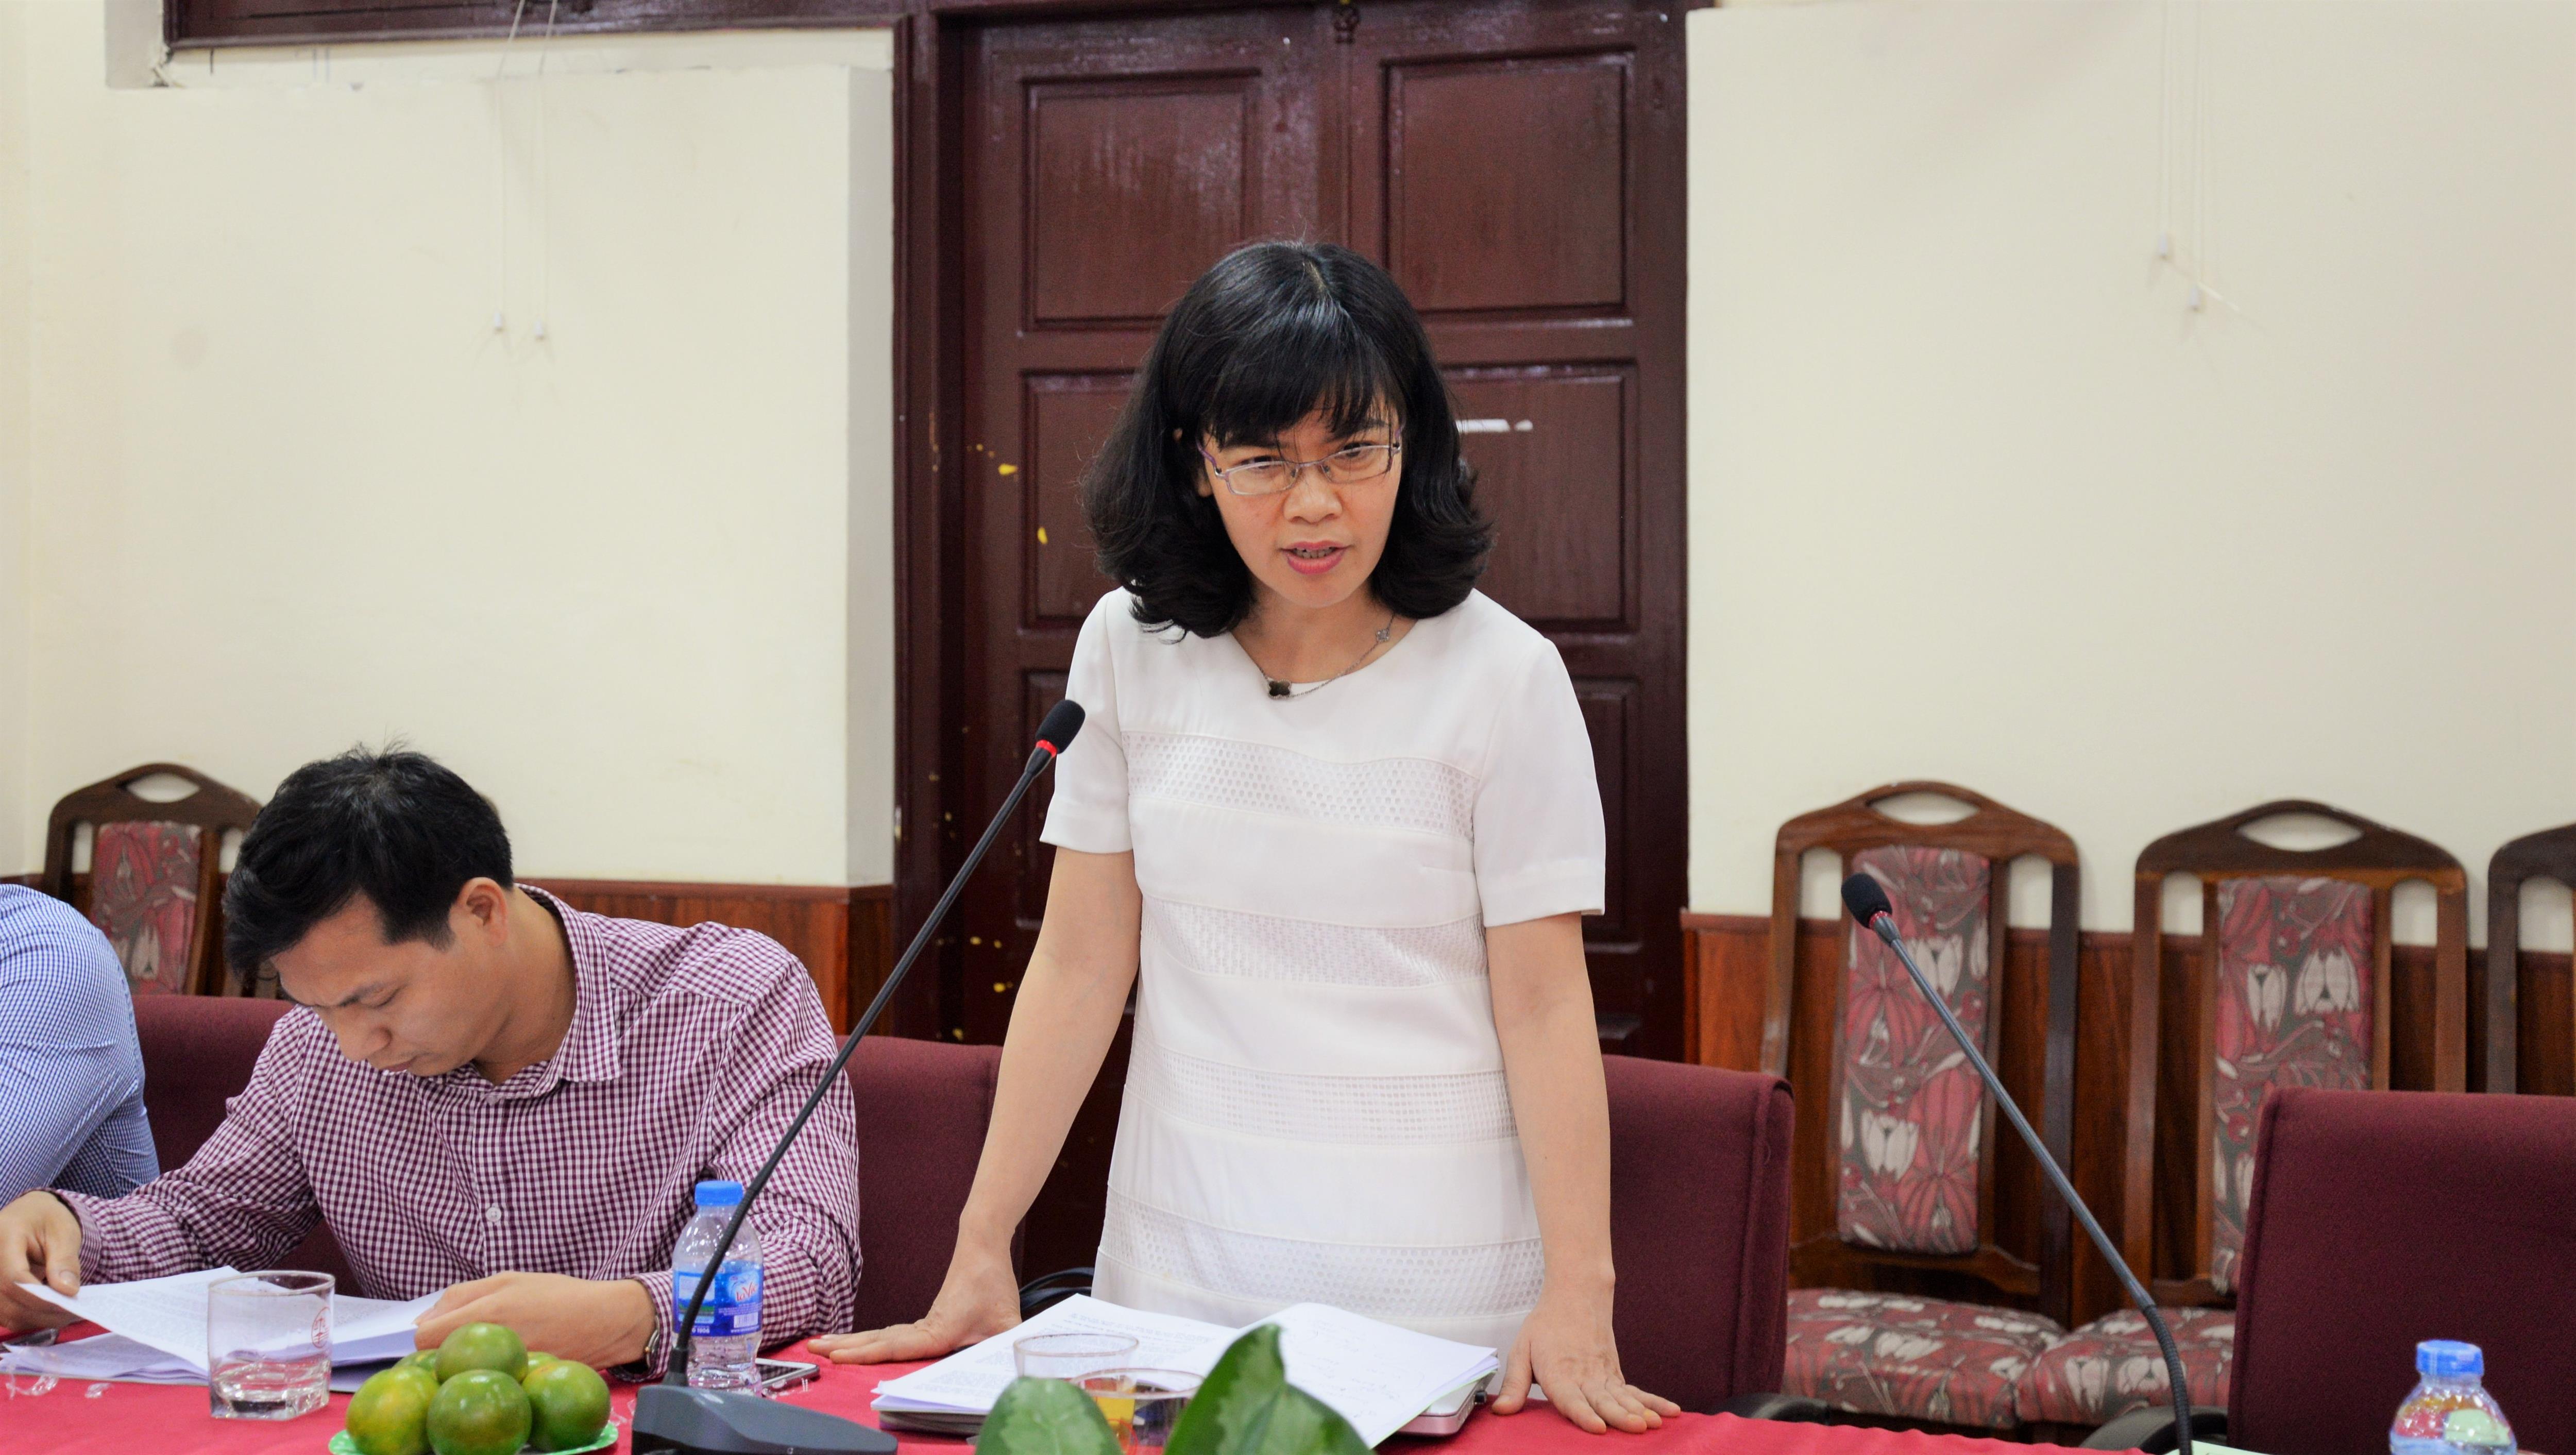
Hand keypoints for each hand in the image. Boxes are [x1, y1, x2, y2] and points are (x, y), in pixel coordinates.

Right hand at [0, 1192, 82, 1332]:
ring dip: (35, 1319)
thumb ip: (65, 1261)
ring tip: (64, 1314)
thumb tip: (67, 1291)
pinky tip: (48, 1311)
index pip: (15, 1279)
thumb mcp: (64, 1233)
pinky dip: (27, 1316)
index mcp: (4, 1237)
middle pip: (7, 1301)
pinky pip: (5, 1313)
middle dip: (42, 1313)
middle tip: (74, 1314)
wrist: (29, 1216)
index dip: (41, 1298)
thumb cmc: (47, 1220)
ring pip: (5, 1313)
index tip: (70, 1305)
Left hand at [415, 1272, 653, 1369]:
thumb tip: (423, 1318)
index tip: (436, 1332)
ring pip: (462, 1373)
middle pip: (439, 1360)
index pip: (424, 1338)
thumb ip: (461, 1294)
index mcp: (487, 1313)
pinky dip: (488, 1374)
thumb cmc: (558, 1294)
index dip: (424, 1335)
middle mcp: (493, 1344)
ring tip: (485, 1352)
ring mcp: (505, 1367)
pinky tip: (503, 1364)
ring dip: (465, 1364)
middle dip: (441, 1352)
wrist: (606, 1321)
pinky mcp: (518, 1383)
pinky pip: (487, 1381)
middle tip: (460, 1343)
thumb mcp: (508, 1279)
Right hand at [808, 1235, 1019, 1364]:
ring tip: (819, 1345)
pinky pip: (891, 1335)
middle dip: (844, 1348)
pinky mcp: (926, 1322)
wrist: (983, 1246)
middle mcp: (924, 1328)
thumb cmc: (993, 1281)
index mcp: (937, 1331)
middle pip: (877, 1340)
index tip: (839, 1357)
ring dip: (851, 1343)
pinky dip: (870, 1341)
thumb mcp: (1008, 1321)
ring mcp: (922, 1324)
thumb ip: (1010, 1347)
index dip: (865, 1355)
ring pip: (880, 1336)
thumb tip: (1017, 1372)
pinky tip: (857, 1347)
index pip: (895, 1347)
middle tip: (812, 1349)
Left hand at [1490, 1282, 1680, 1433]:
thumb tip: (1501, 1411)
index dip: (1583, 1415)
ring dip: (1639, 1410)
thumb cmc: (1545, 1327)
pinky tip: (1670, 1413)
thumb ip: (1513, 1384)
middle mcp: (1585, 1376)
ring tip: (1652, 1423)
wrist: (1576, 1295)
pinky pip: (1636, 1391)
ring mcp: (1604, 1375)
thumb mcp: (1521, 1351)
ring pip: (1623, 1397)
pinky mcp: (1616, 1374)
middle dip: (1619, 1417)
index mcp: (1559, 1373)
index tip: (1597, 1427)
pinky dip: (1654, 1401)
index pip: (1571, 1398)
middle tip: (1635, 1428)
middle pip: (1603, 1400)